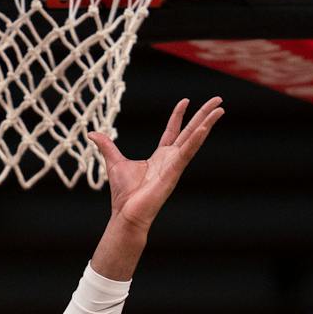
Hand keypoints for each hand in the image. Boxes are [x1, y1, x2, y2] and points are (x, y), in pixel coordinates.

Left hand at [89, 96, 223, 233]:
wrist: (126, 213)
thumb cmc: (124, 194)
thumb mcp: (114, 162)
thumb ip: (106, 146)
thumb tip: (92, 133)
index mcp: (160, 156)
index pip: (173, 131)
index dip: (179, 115)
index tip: (186, 100)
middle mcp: (171, 158)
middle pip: (191, 131)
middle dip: (203, 115)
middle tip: (218, 100)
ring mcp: (175, 165)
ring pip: (194, 139)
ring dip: (207, 123)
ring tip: (220, 109)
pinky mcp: (174, 172)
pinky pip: (187, 152)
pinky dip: (196, 140)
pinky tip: (205, 127)